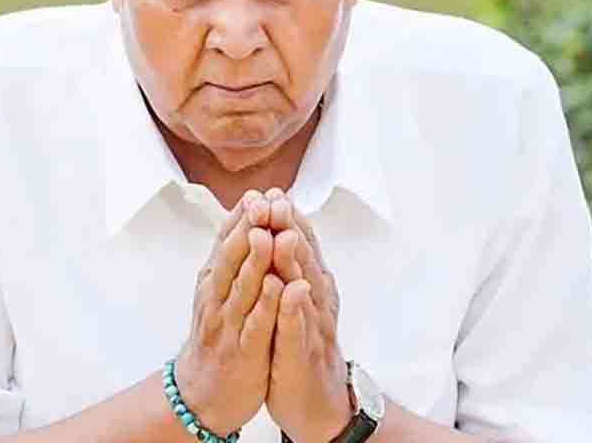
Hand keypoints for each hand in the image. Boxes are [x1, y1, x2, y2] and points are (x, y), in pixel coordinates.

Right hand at [176, 191, 284, 434]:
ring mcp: (228, 325)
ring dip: (255, 261)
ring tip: (268, 235)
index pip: (226, 243)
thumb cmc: (217, 336)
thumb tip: (244, 216)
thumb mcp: (218, 293)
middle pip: (231, 258)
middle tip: (262, 202)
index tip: (258, 192)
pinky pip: (255, 326)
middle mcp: (217, 298)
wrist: (200, 394)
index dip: (241, 218)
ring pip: (242, 289)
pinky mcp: (243, 351)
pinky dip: (266, 306)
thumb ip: (231, 258)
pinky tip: (277, 287)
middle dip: (247, 229)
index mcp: (214, 282)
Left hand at [263, 190, 352, 442]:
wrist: (318, 400)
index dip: (287, 218)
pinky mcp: (302, 354)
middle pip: (303, 259)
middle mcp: (315, 300)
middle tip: (279, 201)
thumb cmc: (302, 344)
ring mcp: (311, 327)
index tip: (273, 191)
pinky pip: (298, 330)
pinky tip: (291, 293)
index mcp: (310, 285)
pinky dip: (295, 310)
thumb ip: (290, 266)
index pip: (299, 245)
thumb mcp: (294, 300)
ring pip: (304, 288)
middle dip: (291, 229)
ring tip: (285, 236)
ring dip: (295, 262)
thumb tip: (282, 226)